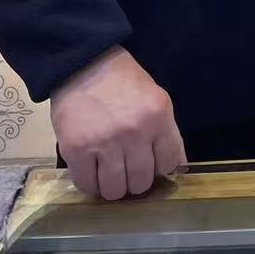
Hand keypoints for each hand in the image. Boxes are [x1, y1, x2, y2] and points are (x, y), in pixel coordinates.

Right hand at [51, 47, 185, 199]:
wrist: (84, 63)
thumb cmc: (122, 81)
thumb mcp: (155, 98)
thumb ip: (166, 133)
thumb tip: (178, 169)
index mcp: (158, 116)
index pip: (169, 164)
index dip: (160, 168)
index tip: (151, 163)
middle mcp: (134, 132)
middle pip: (141, 183)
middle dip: (135, 180)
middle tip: (127, 168)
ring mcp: (104, 142)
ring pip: (115, 190)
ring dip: (112, 186)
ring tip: (108, 171)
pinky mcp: (76, 150)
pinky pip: (86, 186)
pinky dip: (90, 183)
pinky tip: (91, 170)